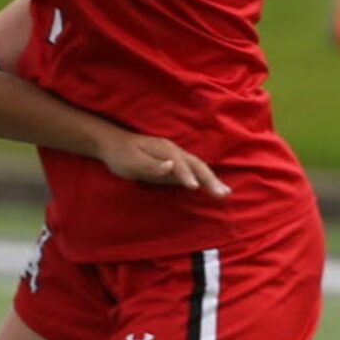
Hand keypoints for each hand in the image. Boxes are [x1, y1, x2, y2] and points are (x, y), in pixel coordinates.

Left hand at [100, 131, 229, 195]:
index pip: (179, 164)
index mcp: (164, 149)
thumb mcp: (131, 162)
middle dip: (210, 179)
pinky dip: (205, 180)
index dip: (187, 175)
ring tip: (226, 193)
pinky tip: (214, 189)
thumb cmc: (121, 155)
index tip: (195, 188)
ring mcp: (176, 157)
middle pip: (196, 165)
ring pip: (198, 168)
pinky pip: (194, 172)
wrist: (113, 144)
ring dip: (212, 180)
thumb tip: (170, 166)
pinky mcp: (174, 165)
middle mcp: (174, 151)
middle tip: (223, 194)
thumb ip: (151, 165)